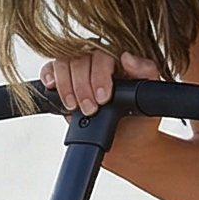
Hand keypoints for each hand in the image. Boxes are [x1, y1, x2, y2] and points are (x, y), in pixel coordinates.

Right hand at [40, 48, 161, 114]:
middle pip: (80, 59)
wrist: (126, 144)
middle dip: (82, 87)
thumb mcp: (150, 98)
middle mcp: (96, 60)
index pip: (103, 56)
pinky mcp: (63, 81)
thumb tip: (127, 57)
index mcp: (118, 59)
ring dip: (65, 86)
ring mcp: (78, 70)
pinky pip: (50, 70)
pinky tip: (52, 86)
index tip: (104, 98)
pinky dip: (48, 76)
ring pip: (63, 63)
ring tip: (73, 107)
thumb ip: (147, 73)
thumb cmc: (139, 119)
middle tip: (90, 110)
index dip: (100, 76)